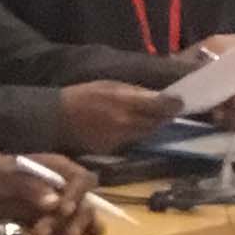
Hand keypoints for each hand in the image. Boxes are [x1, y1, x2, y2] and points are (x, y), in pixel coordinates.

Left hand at [0, 146, 101, 234]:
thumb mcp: (8, 176)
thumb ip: (30, 186)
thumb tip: (54, 202)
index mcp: (59, 168)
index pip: (82, 179)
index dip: (78, 194)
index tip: (64, 209)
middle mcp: (67, 186)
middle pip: (85, 202)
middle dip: (71, 219)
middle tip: (46, 230)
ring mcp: (62, 204)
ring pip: (80, 217)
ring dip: (68, 228)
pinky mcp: (55, 221)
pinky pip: (69, 227)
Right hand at [54, 80, 178, 153]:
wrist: (55, 118)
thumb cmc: (82, 96)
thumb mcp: (109, 85)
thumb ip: (134, 92)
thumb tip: (158, 96)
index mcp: (126, 102)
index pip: (161, 106)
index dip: (174, 104)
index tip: (180, 101)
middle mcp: (127, 122)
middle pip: (157, 122)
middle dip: (163, 116)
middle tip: (166, 109)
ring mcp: (121, 138)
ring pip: (146, 133)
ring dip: (150, 125)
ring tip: (145, 117)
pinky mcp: (113, 149)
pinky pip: (132, 141)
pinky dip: (134, 134)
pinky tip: (126, 127)